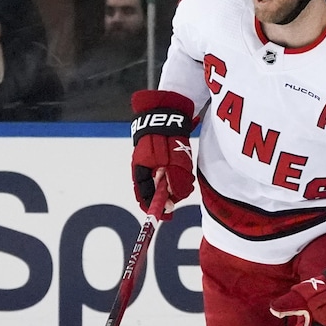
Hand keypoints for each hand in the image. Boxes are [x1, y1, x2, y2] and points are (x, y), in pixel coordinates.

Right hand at [131, 89, 195, 217]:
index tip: (166, 215)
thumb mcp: (174, 163)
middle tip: (181, 194)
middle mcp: (143, 167)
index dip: (154, 208)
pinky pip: (167, 169)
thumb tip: (175, 200)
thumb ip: (176, 183)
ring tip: (185, 178)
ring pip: (162, 180)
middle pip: (154, 190)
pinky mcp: (160, 153)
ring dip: (174, 183)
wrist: (167, 110)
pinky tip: (184, 166)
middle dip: (168, 195)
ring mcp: (151, 160)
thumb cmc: (167, 136)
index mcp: (140, 170)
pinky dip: (176, 173)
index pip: (144, 196)